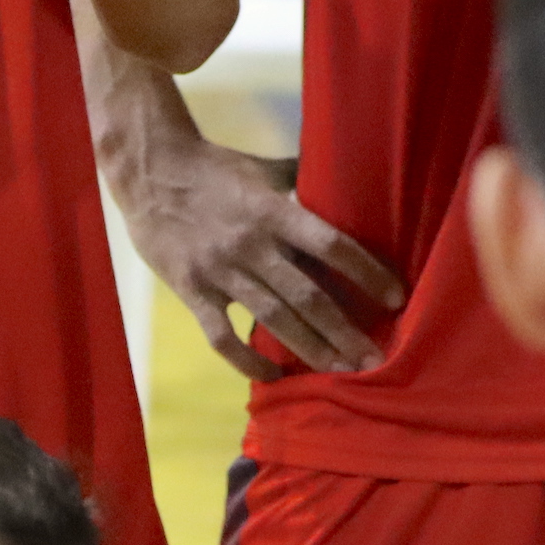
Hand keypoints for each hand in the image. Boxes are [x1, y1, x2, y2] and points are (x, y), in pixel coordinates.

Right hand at [117, 130, 404, 382]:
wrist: (149, 171)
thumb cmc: (215, 167)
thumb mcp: (263, 168)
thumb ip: (303, 180)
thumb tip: (349, 183)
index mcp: (273, 210)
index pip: (331, 245)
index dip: (367, 272)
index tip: (396, 298)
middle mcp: (250, 243)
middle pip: (308, 295)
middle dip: (345, 330)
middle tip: (375, 358)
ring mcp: (219, 270)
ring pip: (273, 319)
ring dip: (310, 349)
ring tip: (340, 371)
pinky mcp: (191, 290)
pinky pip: (221, 336)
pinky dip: (246, 361)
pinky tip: (272, 377)